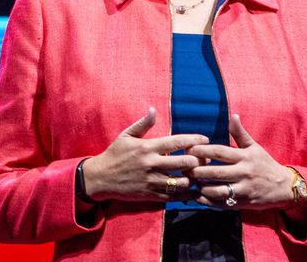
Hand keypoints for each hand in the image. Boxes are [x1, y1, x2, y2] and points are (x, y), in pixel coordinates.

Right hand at [81, 108, 208, 202]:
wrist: (100, 178)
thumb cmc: (114, 154)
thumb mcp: (125, 136)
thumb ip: (142, 124)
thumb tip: (153, 110)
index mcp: (147, 147)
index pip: (177, 142)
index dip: (194, 140)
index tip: (205, 139)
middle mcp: (152, 164)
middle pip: (185, 162)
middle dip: (199, 160)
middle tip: (205, 159)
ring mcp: (152, 181)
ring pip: (183, 181)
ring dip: (194, 178)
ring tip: (199, 174)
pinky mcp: (151, 195)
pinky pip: (174, 196)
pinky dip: (187, 194)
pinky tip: (193, 190)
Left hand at [187, 113, 295, 209]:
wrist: (284, 187)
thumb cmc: (265, 164)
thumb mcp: (254, 147)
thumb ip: (241, 133)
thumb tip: (233, 115)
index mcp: (244, 157)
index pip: (220, 152)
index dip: (203, 151)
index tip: (189, 149)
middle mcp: (244, 173)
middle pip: (216, 172)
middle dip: (198, 171)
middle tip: (184, 168)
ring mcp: (244, 189)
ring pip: (218, 190)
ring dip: (202, 187)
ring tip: (190, 182)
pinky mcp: (244, 203)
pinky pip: (223, 204)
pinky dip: (209, 201)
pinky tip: (198, 196)